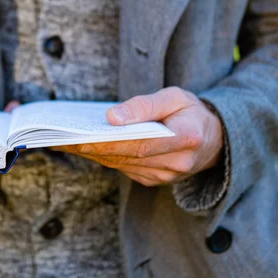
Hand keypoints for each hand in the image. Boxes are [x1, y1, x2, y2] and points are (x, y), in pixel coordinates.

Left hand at [54, 87, 222, 185]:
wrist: (214, 140)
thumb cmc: (190, 112)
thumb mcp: (175, 97)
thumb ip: (145, 105)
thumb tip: (113, 117)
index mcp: (188, 138)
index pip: (144, 143)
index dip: (113, 142)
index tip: (84, 137)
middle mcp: (178, 163)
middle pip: (129, 156)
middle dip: (94, 147)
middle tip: (63, 138)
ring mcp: (166, 176)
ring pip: (123, 165)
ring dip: (94, 154)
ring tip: (66, 141)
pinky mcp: (154, 180)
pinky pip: (125, 169)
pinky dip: (103, 158)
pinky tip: (84, 147)